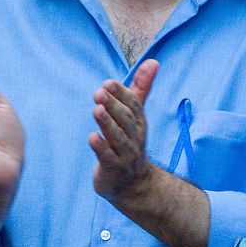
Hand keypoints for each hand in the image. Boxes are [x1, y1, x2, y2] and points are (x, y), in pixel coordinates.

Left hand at [90, 59, 159, 201]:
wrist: (134, 185)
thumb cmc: (130, 142)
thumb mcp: (135, 115)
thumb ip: (140, 88)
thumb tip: (153, 61)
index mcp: (139, 122)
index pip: (133, 105)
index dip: (121, 93)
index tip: (108, 83)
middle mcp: (135, 138)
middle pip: (126, 119)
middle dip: (113, 105)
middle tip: (99, 92)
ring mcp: (126, 155)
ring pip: (118, 138)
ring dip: (107, 123)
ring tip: (96, 110)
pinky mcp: (113, 169)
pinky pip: (108, 158)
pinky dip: (101, 147)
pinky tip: (92, 137)